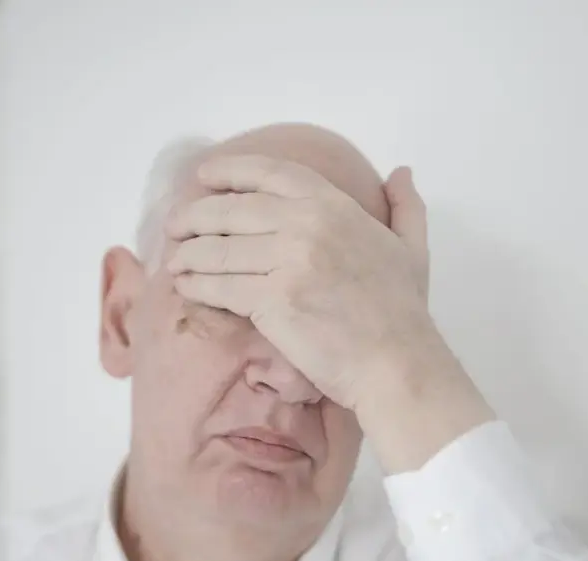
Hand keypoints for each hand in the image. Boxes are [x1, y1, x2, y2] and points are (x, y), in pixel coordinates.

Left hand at [166, 154, 436, 410]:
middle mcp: (307, 225)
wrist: (396, 363)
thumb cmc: (403, 311)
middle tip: (176, 225)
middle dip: (196, 215)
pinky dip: (197, 285)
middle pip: (233, 210)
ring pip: (220, 249)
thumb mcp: (412, 247)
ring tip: (174, 259)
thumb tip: (401, 172)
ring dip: (189, 253)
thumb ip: (405, 205)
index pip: (271, 173)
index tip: (205, 176)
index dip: (231, 170)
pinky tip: (186, 286)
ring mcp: (288, 262)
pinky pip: (221, 286)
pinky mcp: (271, 301)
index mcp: (335, 206)